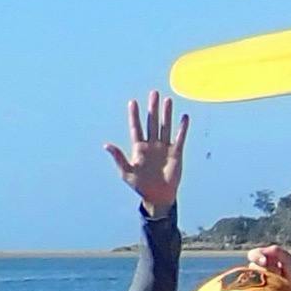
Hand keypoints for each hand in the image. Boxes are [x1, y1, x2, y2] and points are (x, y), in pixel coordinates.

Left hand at [106, 90, 187, 214]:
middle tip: (154, 93)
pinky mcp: (176, 153)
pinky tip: (184, 117)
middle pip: (152, 122)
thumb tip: (106, 145)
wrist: (158, 196)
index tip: (132, 102)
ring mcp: (164, 147)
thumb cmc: (140, 186)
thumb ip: (118, 158)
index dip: (134, 115)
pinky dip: (182, 128)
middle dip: (153, 108)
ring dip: (166, 114)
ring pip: (165, 126)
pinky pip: (180, 137)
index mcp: (138, 148)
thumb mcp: (126, 173)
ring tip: (168, 100)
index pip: (136, 127)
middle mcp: (152, 144)